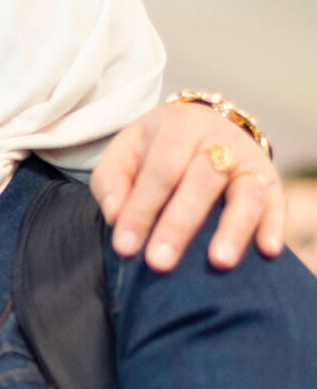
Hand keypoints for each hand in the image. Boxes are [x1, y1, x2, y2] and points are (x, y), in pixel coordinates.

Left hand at [91, 102, 283, 270]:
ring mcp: (250, 160)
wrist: (199, 125)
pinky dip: (273, 226)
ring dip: (233, 229)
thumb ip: (111, 181)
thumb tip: (115, 216)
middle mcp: (220, 140)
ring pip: (246, 193)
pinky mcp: (271, 179)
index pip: (160, 171)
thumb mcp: (124, 152)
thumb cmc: (153, 149)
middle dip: (178, 225)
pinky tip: (267, 251)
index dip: (142, 210)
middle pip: (202, 182)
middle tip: (159, 263)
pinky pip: (276, 203)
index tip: (125, 247)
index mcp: (179, 127)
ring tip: (219, 262)